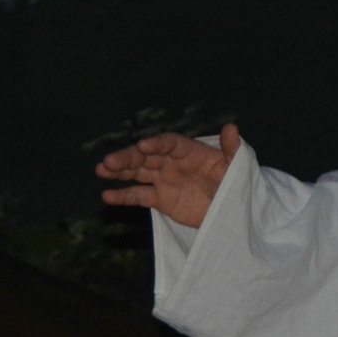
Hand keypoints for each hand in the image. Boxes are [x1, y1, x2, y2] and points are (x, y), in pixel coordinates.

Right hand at [96, 124, 241, 227]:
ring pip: (137, 172)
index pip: (169, 143)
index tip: (143, 146)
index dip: (156, 144)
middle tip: (109, 161)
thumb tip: (231, 127)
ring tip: (101, 169)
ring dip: (119, 171)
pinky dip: (124, 196)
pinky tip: (107, 196)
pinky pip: (139, 195)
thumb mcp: (235, 167)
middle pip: (146, 156)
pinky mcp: (160, 198)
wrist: (231, 209)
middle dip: (128, 157)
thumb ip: (232, 149)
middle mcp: (172, 162)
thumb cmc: (235, 183)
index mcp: (190, 151)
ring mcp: (164, 179)